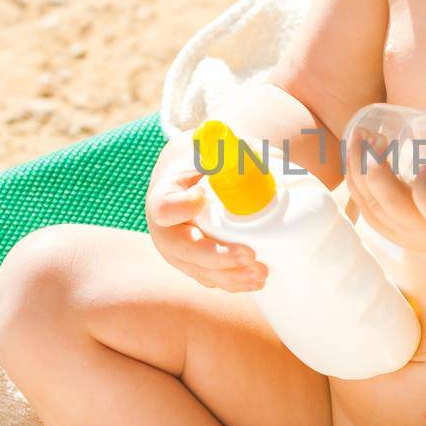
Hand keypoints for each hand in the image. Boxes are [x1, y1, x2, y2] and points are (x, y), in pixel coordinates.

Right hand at [145, 132, 268, 291]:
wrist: (200, 180)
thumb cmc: (207, 161)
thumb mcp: (209, 148)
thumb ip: (220, 143)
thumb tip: (231, 145)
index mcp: (164, 197)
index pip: (164, 207)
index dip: (182, 207)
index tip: (203, 196)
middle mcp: (166, 230)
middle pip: (185, 249)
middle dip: (217, 256)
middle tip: (249, 254)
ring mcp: (180, 253)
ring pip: (200, 270)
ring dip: (231, 276)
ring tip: (261, 274)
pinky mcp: (196, 266)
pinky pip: (212, 279)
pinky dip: (234, 283)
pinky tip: (256, 281)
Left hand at [345, 115, 425, 252]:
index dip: (425, 189)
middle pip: (393, 208)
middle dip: (374, 170)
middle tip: (373, 136)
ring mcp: (411, 239)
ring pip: (373, 210)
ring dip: (359, 172)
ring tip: (359, 139)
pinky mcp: (395, 236)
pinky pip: (367, 213)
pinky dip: (357, 185)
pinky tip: (357, 158)